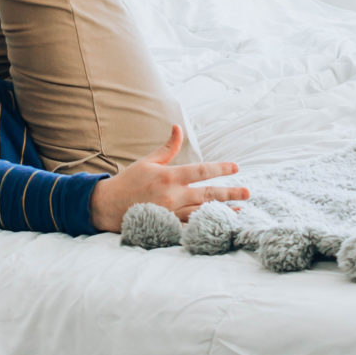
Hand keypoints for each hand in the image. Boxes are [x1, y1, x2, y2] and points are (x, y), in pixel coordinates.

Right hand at [88, 127, 247, 233]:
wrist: (108, 206)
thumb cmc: (129, 181)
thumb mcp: (147, 161)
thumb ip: (167, 147)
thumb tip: (178, 128)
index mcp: (168, 177)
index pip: (200, 171)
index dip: (220, 169)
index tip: (236, 167)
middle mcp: (171, 195)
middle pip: (206, 194)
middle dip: (229, 193)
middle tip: (248, 193)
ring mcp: (170, 213)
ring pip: (202, 212)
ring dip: (222, 211)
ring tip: (238, 210)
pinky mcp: (167, 226)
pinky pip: (190, 226)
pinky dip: (205, 225)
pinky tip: (217, 224)